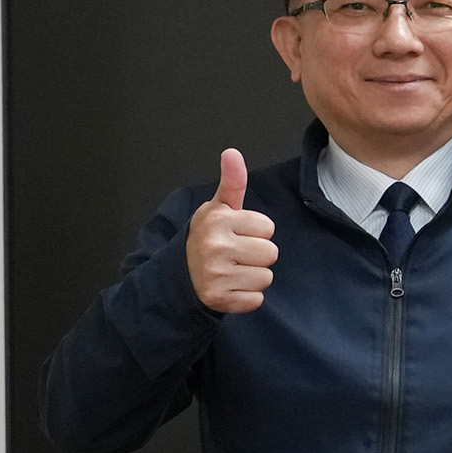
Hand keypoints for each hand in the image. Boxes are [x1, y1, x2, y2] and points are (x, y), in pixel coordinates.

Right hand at [188, 149, 279, 314]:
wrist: (180, 275)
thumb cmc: (210, 238)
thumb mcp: (218, 209)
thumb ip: (232, 183)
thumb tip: (232, 152)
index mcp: (217, 220)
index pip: (268, 227)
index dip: (255, 231)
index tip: (236, 234)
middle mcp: (214, 246)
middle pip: (271, 252)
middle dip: (256, 255)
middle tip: (235, 254)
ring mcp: (215, 274)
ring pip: (266, 277)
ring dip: (253, 276)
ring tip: (232, 270)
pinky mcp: (219, 299)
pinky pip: (257, 300)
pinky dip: (246, 297)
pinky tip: (229, 288)